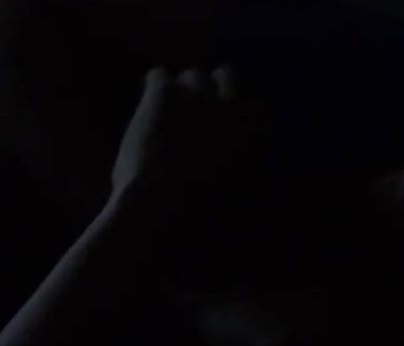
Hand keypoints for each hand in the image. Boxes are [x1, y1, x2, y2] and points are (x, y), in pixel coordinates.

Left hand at [108, 66, 245, 216]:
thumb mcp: (234, 192)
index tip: (221, 123)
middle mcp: (234, 108)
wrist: (162, 204)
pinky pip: (159, 75)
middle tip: (193, 107)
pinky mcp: (168, 93)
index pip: (256, 107)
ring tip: (166, 112)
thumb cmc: (195, 212)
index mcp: (255, 136)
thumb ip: (242, 168)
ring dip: (182, 90)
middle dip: (213, 88)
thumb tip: (242, 162)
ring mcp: (201, 97)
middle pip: (229, 76)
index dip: (234, 111)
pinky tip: (147, 107)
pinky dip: (154, 88)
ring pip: (193, 75)